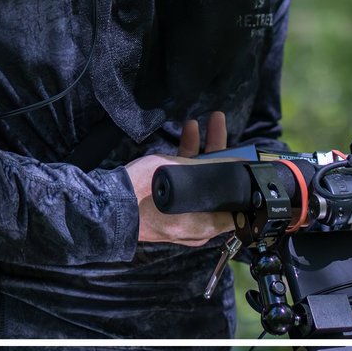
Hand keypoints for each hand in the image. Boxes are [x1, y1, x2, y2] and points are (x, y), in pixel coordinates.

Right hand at [123, 112, 234, 246]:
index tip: (243, 154)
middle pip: (216, 187)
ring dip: (197, 152)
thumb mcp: (181, 175)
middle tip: (217, 125)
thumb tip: (233, 164)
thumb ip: (210, 171)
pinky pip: (181, 187)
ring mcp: (180, 218)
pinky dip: (182, 164)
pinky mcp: (165, 210)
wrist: (108, 206)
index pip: (236, 203)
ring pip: (197, 183)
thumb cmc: (143, 194)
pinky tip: (180, 140)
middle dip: (217, 152)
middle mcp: (197, 226)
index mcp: (206, 225)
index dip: (241, 176)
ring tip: (195, 125)